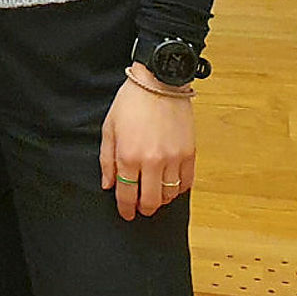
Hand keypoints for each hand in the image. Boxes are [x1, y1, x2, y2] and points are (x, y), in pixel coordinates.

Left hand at [99, 71, 196, 220]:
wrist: (159, 82)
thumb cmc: (131, 102)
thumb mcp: (109, 128)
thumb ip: (107, 160)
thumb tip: (108, 185)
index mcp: (129, 156)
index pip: (126, 195)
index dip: (125, 209)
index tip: (126, 213)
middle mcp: (152, 162)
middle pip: (150, 201)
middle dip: (143, 209)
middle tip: (140, 208)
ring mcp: (173, 159)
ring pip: (169, 195)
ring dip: (161, 200)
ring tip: (154, 195)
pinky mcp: (189, 154)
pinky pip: (186, 183)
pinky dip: (178, 189)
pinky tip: (170, 185)